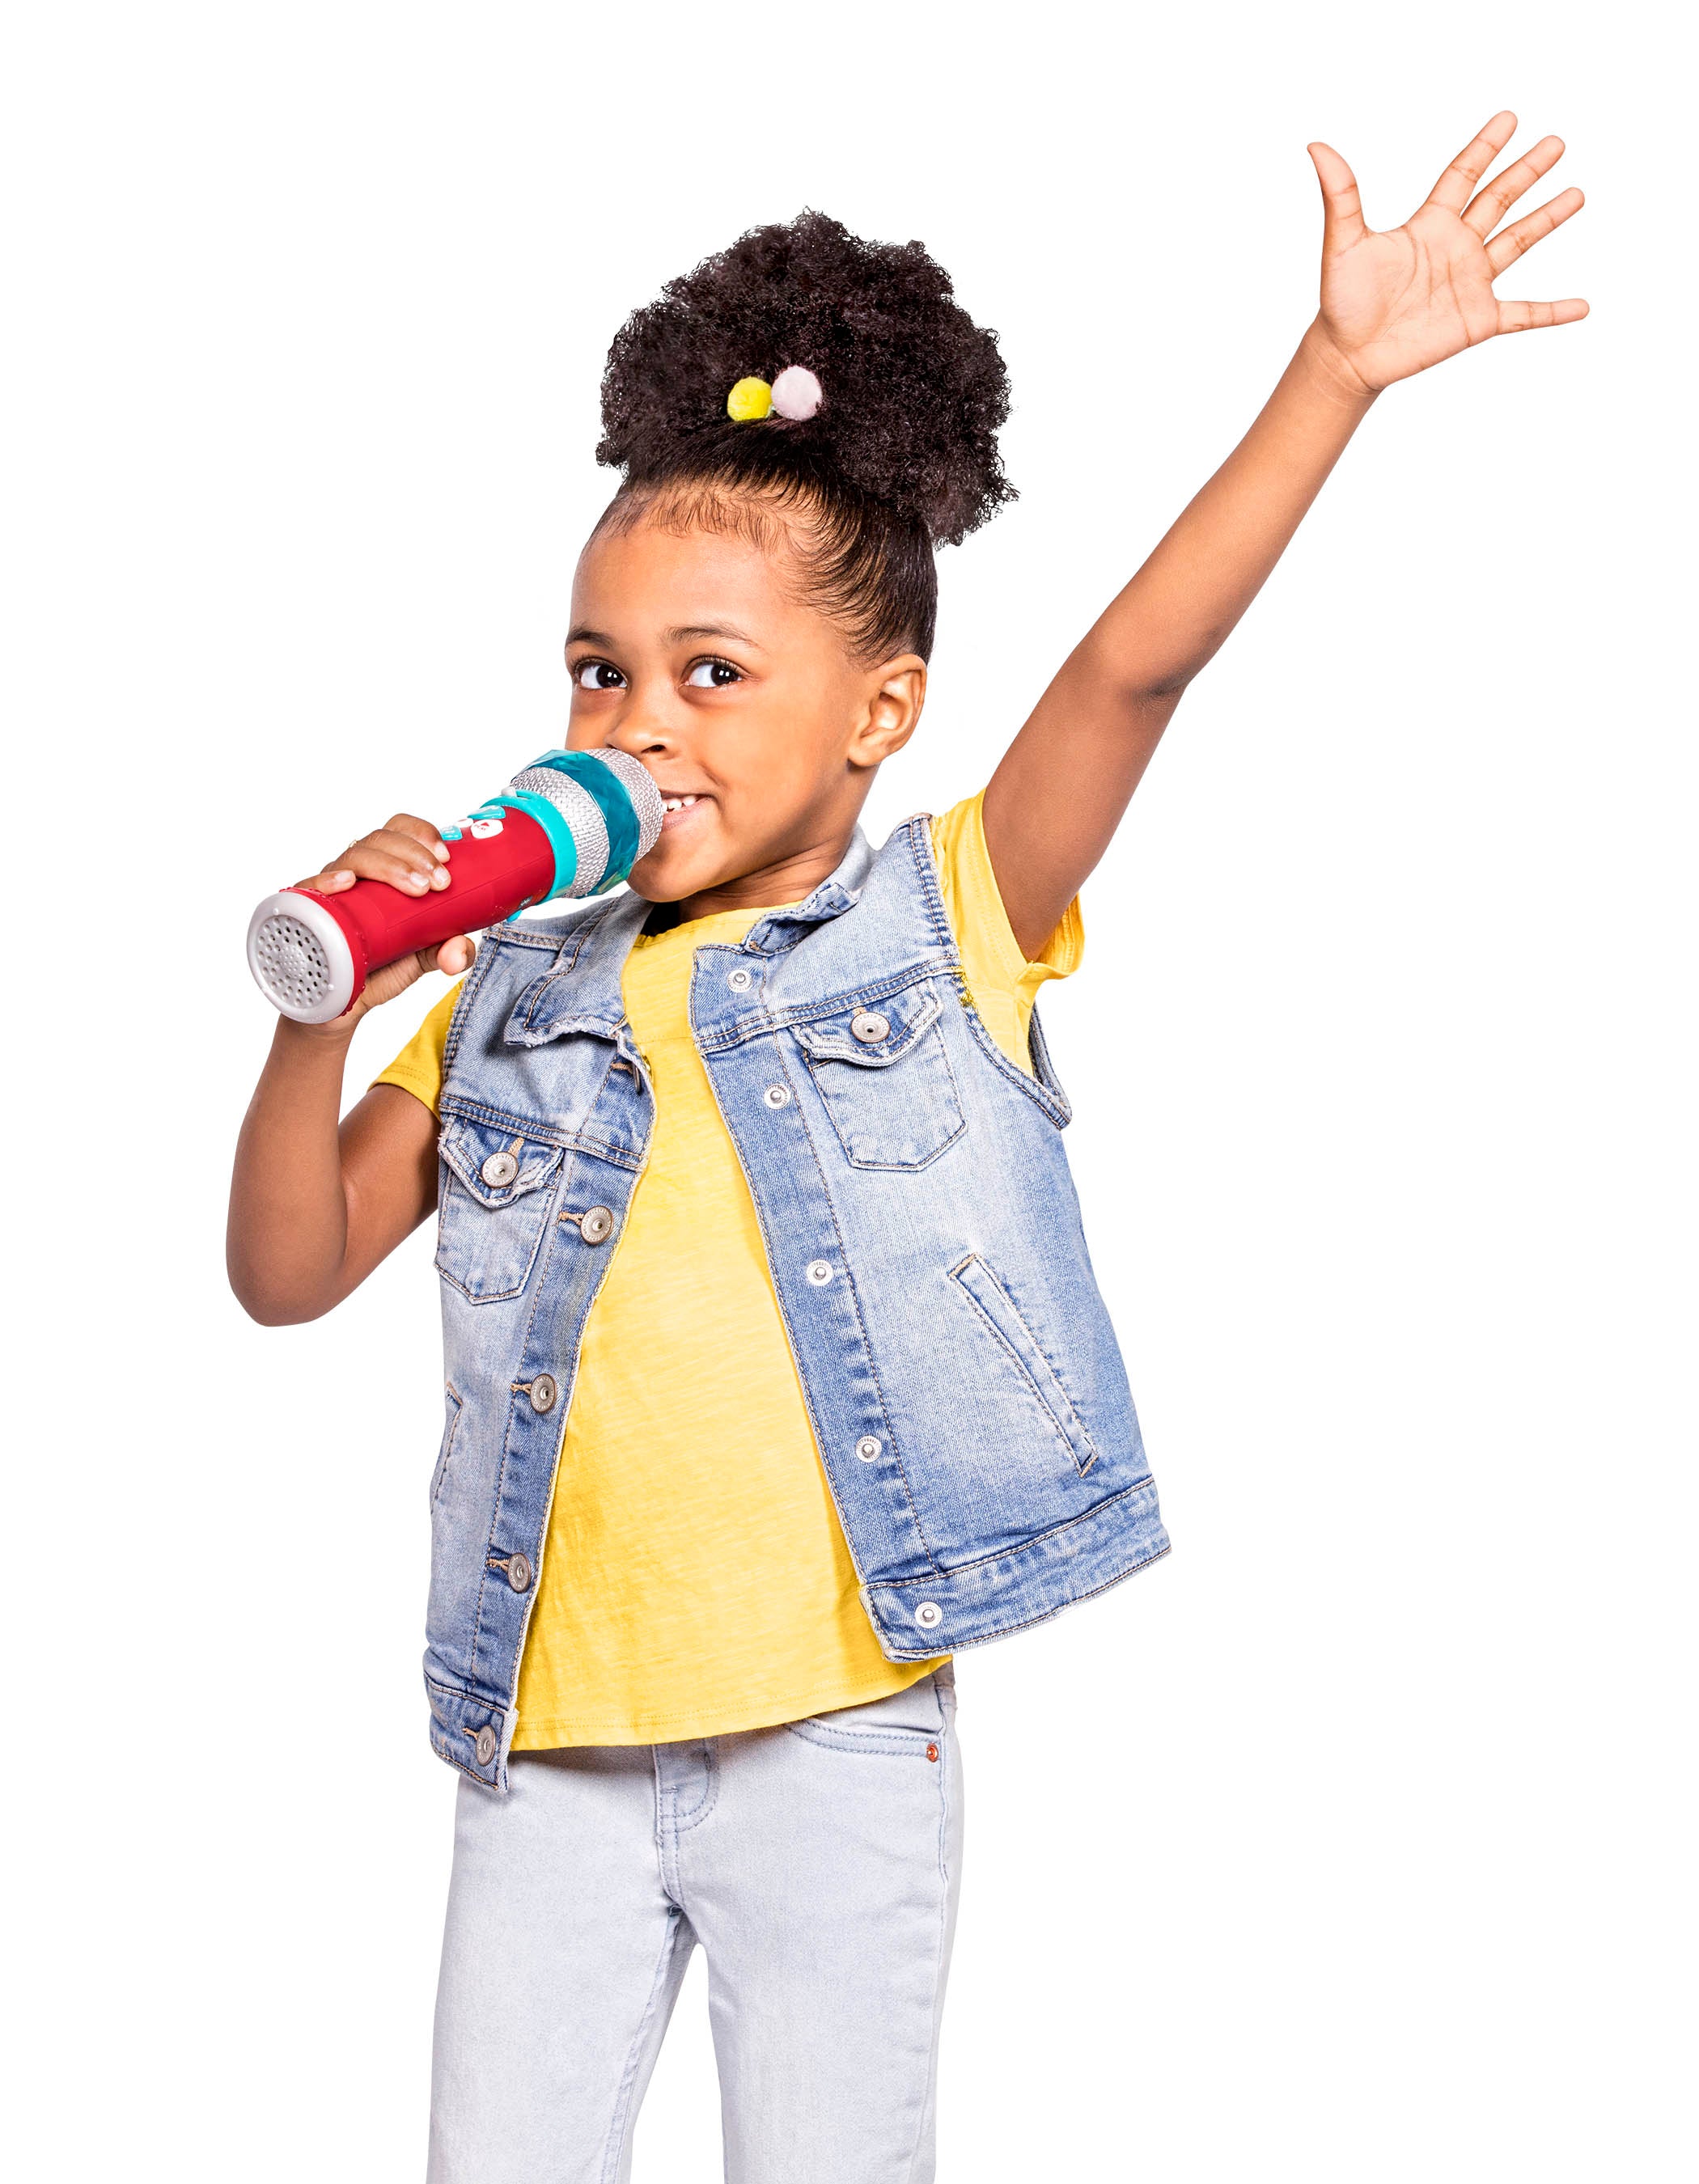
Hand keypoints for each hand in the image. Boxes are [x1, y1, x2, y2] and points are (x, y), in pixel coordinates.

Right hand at [294, 813, 476, 1020]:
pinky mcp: (310, 912)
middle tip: (439, 882)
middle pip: (380, 840)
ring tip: (416, 888)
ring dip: (388, 866)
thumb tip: (459, 950)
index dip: (421, 833)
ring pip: (353, 856)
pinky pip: (309, 887)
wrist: (347, 1003)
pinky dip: (328, 879)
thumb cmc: (383, 965)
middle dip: (414, 854)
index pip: (399, 831)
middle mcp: (359, 873)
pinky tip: (347, 882)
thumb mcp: (424, 957)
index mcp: (387, 871)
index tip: (446, 856)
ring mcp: (333, 890)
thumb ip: (449, 951)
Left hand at [1305, 111, 1586, 396]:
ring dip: (1547, 219)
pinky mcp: (1478, 320)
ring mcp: (1470, 283)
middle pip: (1499, 200)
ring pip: (1517, 243)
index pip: (1463, 176)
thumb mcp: (1342, 244)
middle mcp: (1455, 248)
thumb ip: (1341, 195)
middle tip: (1556, 142)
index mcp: (1429, 226)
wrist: (1347, 356)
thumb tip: (1317, 146)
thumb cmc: (1341, 301)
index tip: (1509, 118)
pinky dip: (1553, 312)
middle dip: (1527, 171)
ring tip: (1577, 194)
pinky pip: (1525, 314)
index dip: (1485, 147)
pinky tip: (1582, 307)